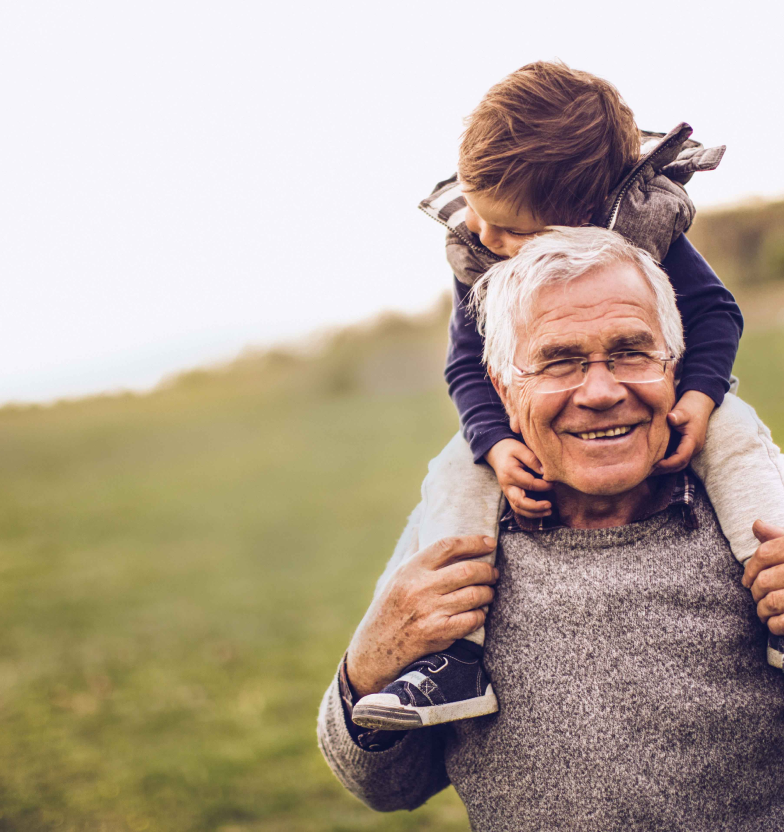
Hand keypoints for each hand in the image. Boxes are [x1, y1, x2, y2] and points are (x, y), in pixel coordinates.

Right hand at [346, 535, 497, 696]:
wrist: (375, 649)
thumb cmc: (389, 608)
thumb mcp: (397, 575)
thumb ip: (413, 551)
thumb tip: (423, 524)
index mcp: (411, 569)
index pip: (447, 546)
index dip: (472, 542)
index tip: (489, 542)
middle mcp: (420, 587)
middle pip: (467, 570)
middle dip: (487, 571)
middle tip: (493, 573)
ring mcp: (430, 611)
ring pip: (474, 595)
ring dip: (488, 593)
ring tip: (489, 592)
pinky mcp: (438, 633)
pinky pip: (471, 620)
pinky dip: (481, 615)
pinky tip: (479, 613)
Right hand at [485, 438, 552, 517]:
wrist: (496, 452)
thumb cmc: (510, 449)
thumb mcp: (520, 449)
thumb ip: (532, 459)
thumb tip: (545, 472)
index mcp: (510, 473)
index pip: (529, 483)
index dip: (543, 485)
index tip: (554, 482)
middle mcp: (506, 485)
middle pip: (520, 502)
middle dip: (536, 506)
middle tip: (550, 505)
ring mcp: (506, 492)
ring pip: (518, 508)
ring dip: (533, 513)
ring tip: (548, 512)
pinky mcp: (509, 495)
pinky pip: (518, 508)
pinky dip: (529, 513)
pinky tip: (541, 512)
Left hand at [653, 390, 714, 473]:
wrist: (700, 405)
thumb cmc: (690, 407)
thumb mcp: (683, 410)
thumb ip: (677, 415)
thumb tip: (670, 417)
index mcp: (692, 441)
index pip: (682, 457)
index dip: (669, 463)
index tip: (655, 464)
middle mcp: (694, 448)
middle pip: (680, 465)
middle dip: (665, 470)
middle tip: (648, 471)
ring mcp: (692, 448)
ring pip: (680, 464)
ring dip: (667, 468)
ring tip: (650, 470)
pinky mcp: (688, 447)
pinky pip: (679, 459)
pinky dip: (669, 463)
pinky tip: (656, 463)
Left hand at [742, 520, 783, 634]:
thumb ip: (778, 537)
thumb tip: (757, 524)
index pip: (764, 553)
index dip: (750, 568)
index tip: (746, 581)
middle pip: (765, 580)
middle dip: (756, 592)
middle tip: (757, 597)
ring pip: (772, 602)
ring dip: (762, 610)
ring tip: (763, 612)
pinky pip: (783, 622)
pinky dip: (774, 625)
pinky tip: (774, 623)